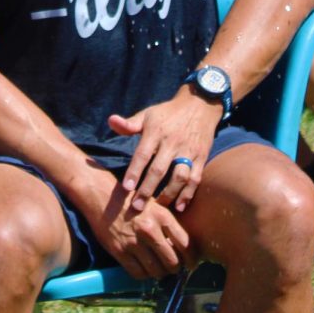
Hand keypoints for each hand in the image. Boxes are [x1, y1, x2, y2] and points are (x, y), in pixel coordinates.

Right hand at [90, 180, 192, 279]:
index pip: (185, 245)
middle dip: (175, 268)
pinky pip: (138, 273)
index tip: (191, 264)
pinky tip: (143, 267)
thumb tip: (182, 250)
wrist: (100, 195)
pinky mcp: (119, 250)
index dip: (191, 259)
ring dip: (159, 273)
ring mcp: (133, 241)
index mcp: (162, 216)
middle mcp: (149, 230)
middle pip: (172, 262)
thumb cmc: (130, 200)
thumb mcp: (154, 206)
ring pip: (156, 271)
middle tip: (172, 267)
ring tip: (158, 268)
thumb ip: (168, 226)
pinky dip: (144, 274)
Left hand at [108, 89, 221, 212]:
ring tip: (157, 207)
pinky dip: (188, 194)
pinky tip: (179, 207)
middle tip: (136, 207)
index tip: (126, 188)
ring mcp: (189, 151)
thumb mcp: (147, 114)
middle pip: (159, 170)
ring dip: (168, 194)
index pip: (142, 154)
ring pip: (179, 177)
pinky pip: (195, 179)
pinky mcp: (202, 157)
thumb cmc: (167, 113)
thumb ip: (129, 124)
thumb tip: (111, 121)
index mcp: (156, 132)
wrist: (199, 105)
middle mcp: (172, 142)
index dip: (134, 172)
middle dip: (147, 190)